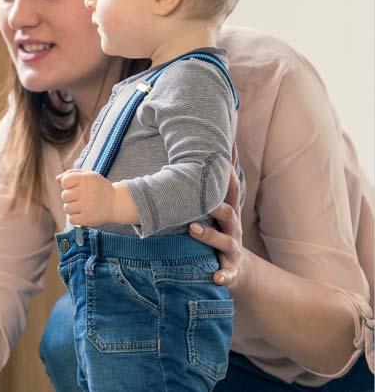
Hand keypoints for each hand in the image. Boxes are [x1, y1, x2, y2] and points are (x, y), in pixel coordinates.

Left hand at [57, 169, 115, 225]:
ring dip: (72, 208)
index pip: (65, 181)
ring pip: (67, 208)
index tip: (75, 187)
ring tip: (83, 205)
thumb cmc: (99, 188)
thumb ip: (72, 174)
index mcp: (87, 178)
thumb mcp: (89, 176)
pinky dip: (76, 218)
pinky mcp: (87, 218)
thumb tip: (57, 179)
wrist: (116, 203)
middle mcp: (87, 191)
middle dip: (70, 197)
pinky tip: (84, 213)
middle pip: (64, 196)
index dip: (67, 185)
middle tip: (81, 197)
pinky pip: (71, 219)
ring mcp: (87, 206)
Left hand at [189, 143, 245, 288]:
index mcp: (229, 212)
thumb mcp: (220, 211)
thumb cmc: (222, 232)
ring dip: (209, 235)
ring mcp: (233, 250)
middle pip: (228, 212)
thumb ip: (213, 188)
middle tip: (200, 196)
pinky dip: (222, 275)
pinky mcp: (231, 270)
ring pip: (225, 242)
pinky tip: (215, 277)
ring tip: (192, 229)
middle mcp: (233, 228)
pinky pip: (228, 274)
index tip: (223, 154)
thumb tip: (208, 155)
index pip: (232, 189)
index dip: (229, 171)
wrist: (239, 270)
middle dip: (216, 204)